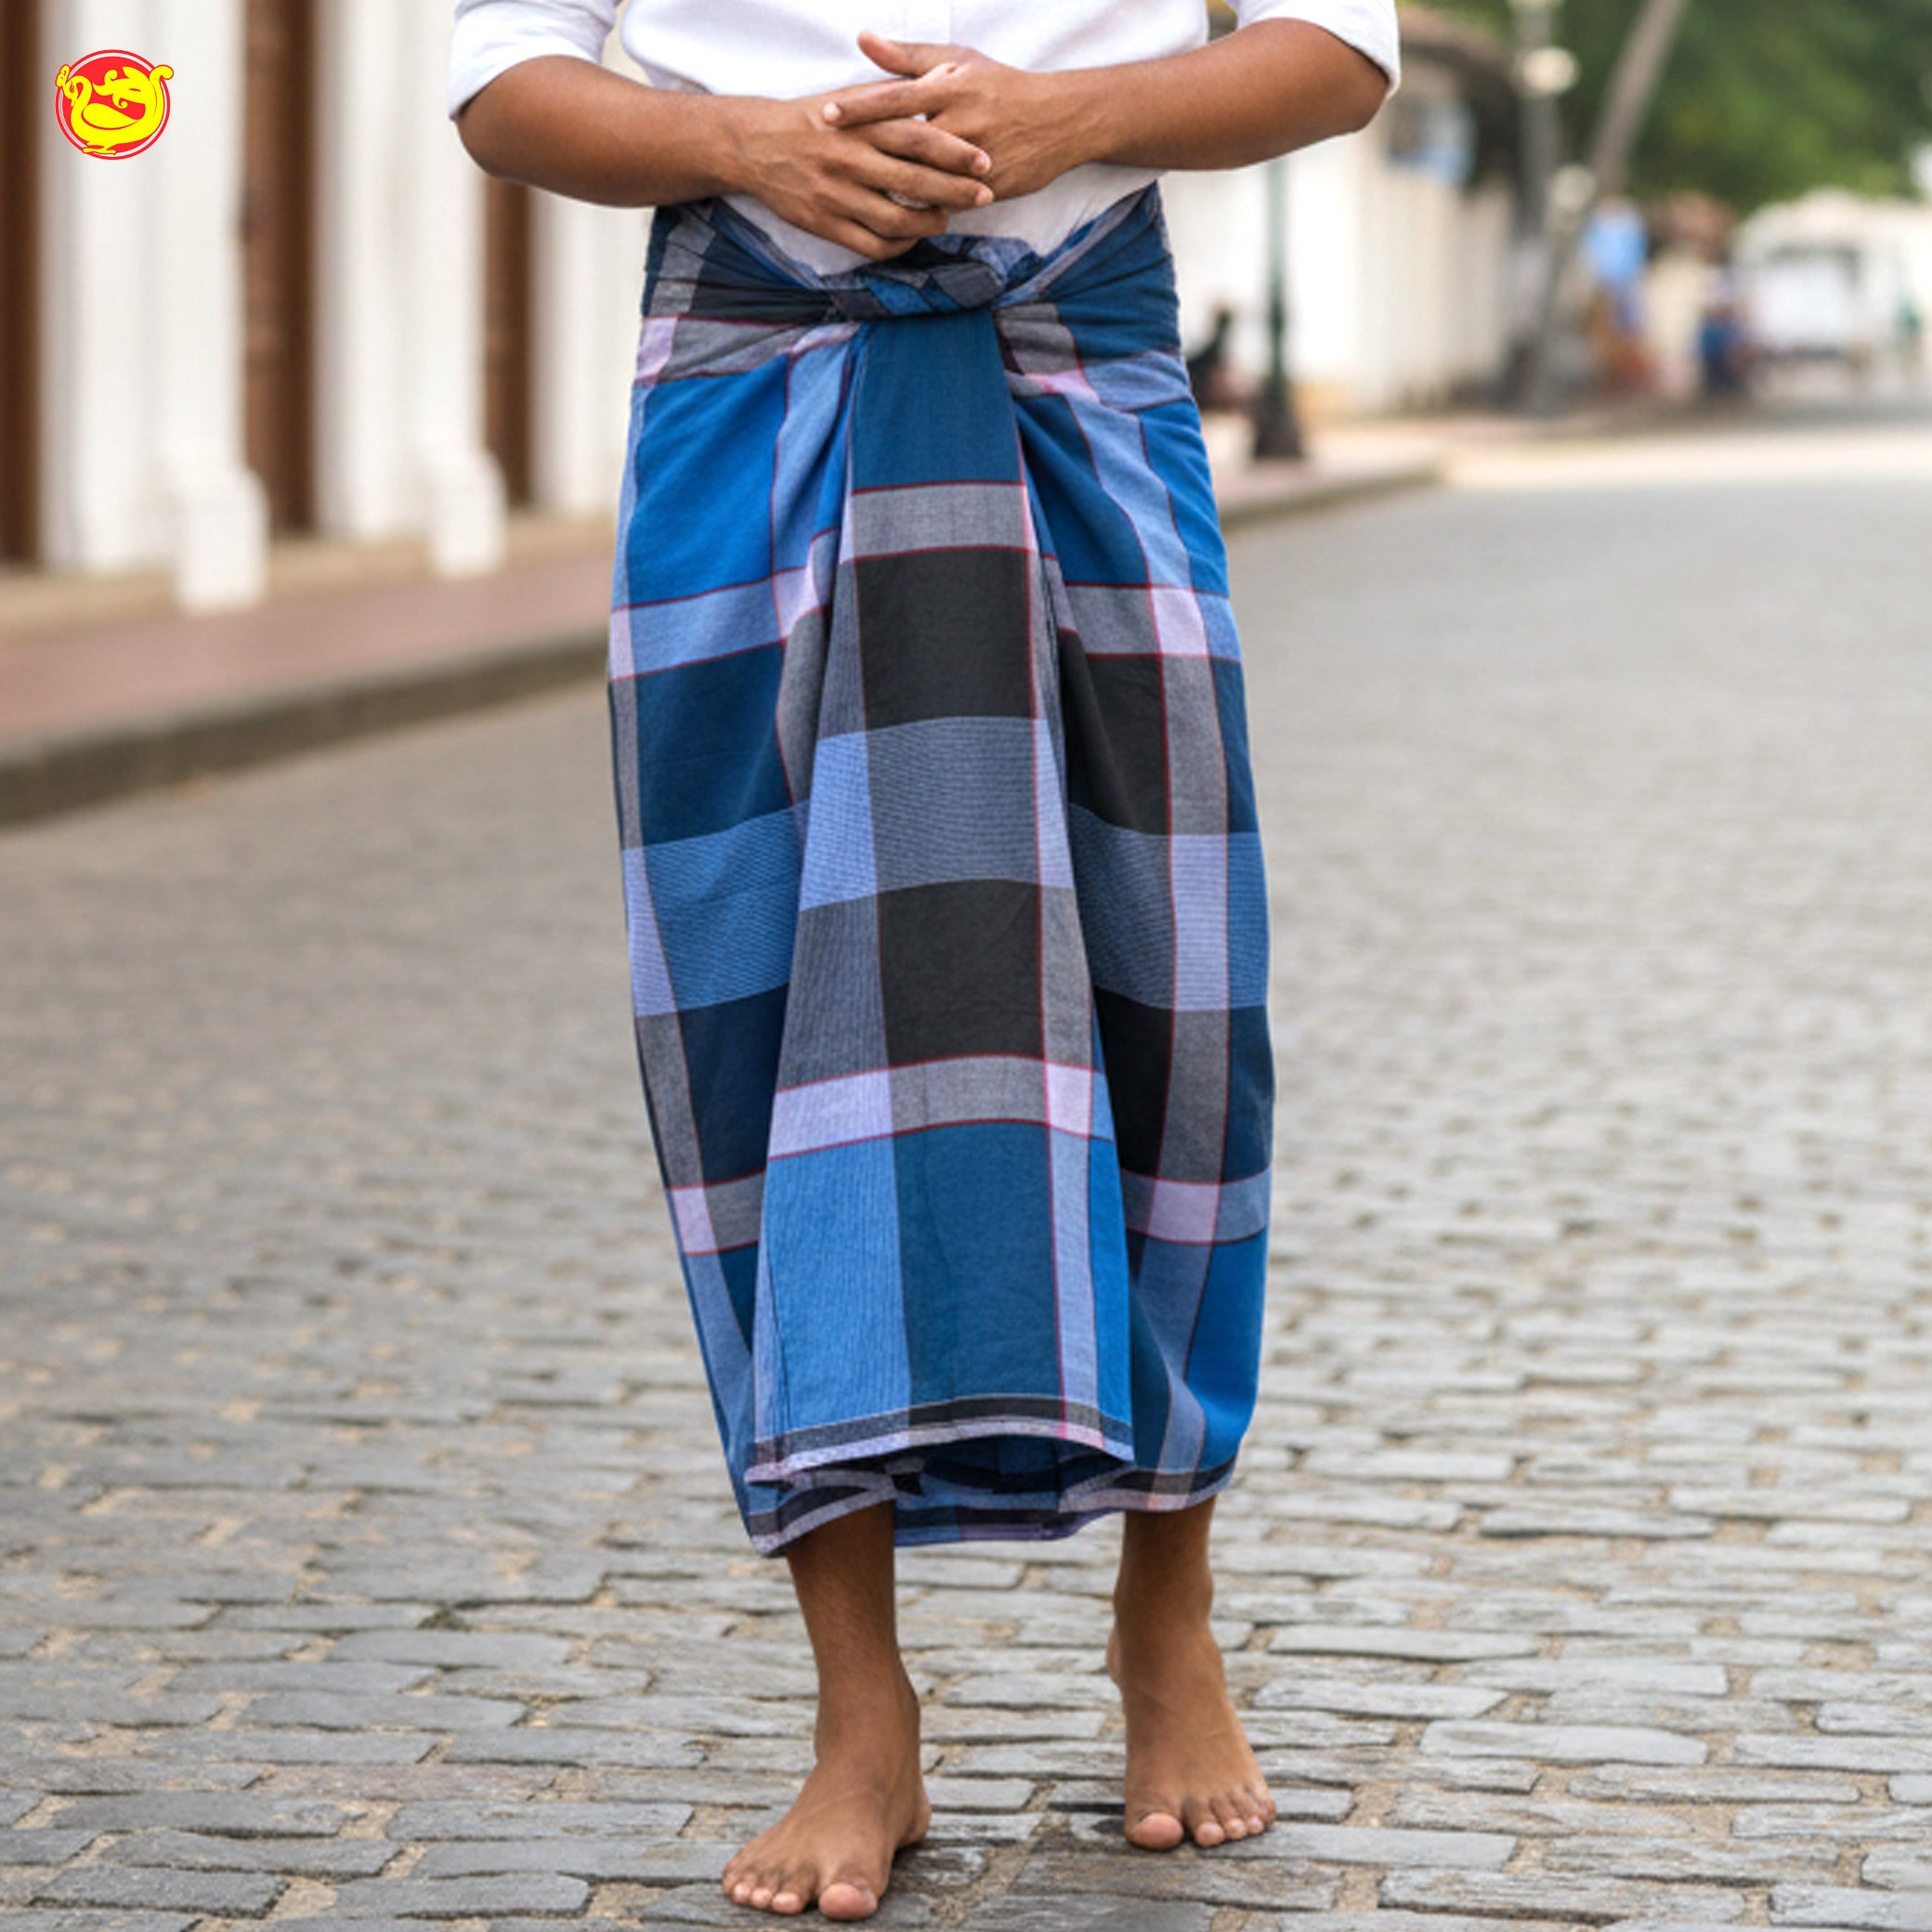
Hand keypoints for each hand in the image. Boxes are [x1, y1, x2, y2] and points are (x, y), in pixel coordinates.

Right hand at [725, 90, 993, 260]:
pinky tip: (912, 237)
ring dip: (928, 223)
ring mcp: (835, 195)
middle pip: (912, 180)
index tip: (985, 161)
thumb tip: (951, 74)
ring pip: (894, 219)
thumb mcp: (854, 96)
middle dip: (955, 191)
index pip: (916, 137)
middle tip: (984, 195)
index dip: (954, 151)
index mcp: (859, 124)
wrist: (755, 146)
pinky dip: (898, 245)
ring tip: (947, 219)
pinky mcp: (824, 223)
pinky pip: (870, 244)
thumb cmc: (813, 119)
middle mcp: (849, 159)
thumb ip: (901, 91)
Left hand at [823, 32, 1089, 203]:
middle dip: (868, 154)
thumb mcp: (958, 61)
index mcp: (952, 87)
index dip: (862, 106)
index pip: (898, 96)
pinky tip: (894, 218)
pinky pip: (948, 203)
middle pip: (906, 143)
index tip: (828, 115)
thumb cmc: (1000, 86)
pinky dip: (923, 210)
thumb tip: (863, 39)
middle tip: (830, 162)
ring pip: (926, 179)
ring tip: (853, 195)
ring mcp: (976, 159)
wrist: (1060, 121)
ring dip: (892, 189)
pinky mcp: (990, 188)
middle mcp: (963, 121)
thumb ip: (907, 56)